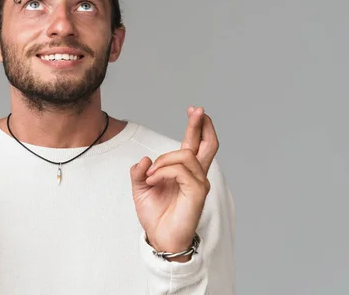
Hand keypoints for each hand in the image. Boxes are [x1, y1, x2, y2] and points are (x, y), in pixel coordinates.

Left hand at [130, 106, 218, 260]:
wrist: (159, 237)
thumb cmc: (155, 214)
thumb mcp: (140, 187)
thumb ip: (140, 171)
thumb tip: (145, 159)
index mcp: (184, 171)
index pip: (195, 143)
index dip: (197, 125)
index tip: (194, 110)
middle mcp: (196, 174)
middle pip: (208, 144)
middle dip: (202, 124)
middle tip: (197, 109)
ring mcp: (199, 183)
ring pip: (185, 155)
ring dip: (163, 160)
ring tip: (151, 174)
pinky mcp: (197, 192)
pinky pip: (180, 170)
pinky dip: (163, 171)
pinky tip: (153, 180)